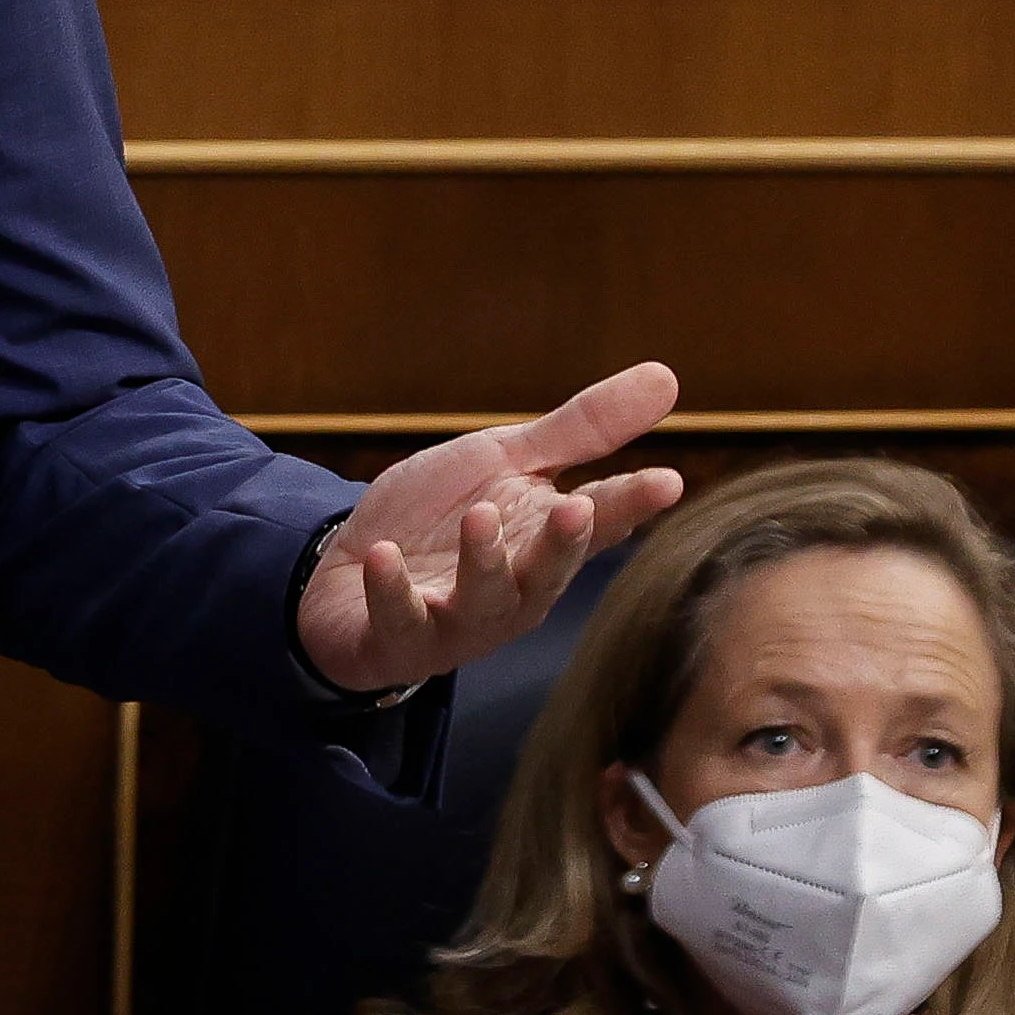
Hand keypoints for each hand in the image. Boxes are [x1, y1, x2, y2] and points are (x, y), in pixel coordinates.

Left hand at [295, 361, 684, 695]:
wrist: (347, 574)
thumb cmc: (441, 521)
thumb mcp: (507, 462)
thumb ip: (582, 431)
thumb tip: (668, 377)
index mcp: (542, 540)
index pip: (597, 521)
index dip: (630, 503)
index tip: (668, 480)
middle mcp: (512, 589)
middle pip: (548, 572)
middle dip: (563, 546)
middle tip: (576, 510)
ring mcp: (456, 619)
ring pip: (483, 603)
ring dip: (484, 564)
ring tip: (481, 518)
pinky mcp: (398, 637)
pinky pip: (398, 619)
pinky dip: (392, 591)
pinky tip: (383, 556)